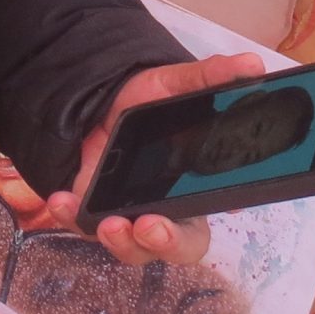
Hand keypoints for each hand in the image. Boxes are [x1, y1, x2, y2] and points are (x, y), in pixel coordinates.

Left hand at [41, 53, 265, 265]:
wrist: (103, 94)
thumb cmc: (149, 100)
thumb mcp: (176, 84)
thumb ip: (210, 77)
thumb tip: (251, 64)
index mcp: (191, 193)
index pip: (195, 232)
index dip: (184, 237)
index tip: (165, 225)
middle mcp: (160, 211)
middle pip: (167, 249)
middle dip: (159, 245)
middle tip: (146, 227)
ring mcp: (124, 211)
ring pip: (126, 247)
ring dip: (117, 242)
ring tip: (107, 223)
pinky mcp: (91, 206)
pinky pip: (82, 223)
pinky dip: (70, 216)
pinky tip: (62, 201)